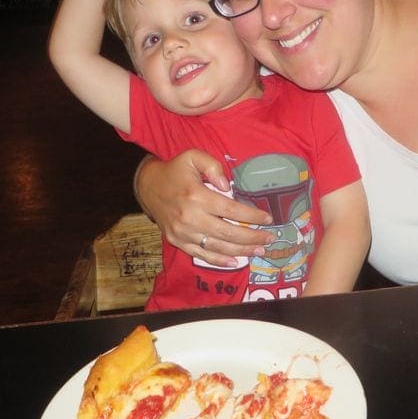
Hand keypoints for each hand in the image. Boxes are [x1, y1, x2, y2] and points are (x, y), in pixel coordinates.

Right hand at [134, 150, 275, 266]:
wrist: (147, 186)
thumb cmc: (175, 171)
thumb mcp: (193, 157)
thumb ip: (213, 167)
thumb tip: (228, 186)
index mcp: (196, 196)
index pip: (231, 209)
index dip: (252, 216)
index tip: (268, 218)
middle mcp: (190, 217)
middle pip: (228, 232)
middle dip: (252, 237)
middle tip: (270, 239)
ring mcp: (183, 232)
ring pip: (217, 246)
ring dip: (241, 251)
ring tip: (259, 250)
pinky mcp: (177, 241)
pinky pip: (201, 254)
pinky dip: (219, 260)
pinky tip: (236, 261)